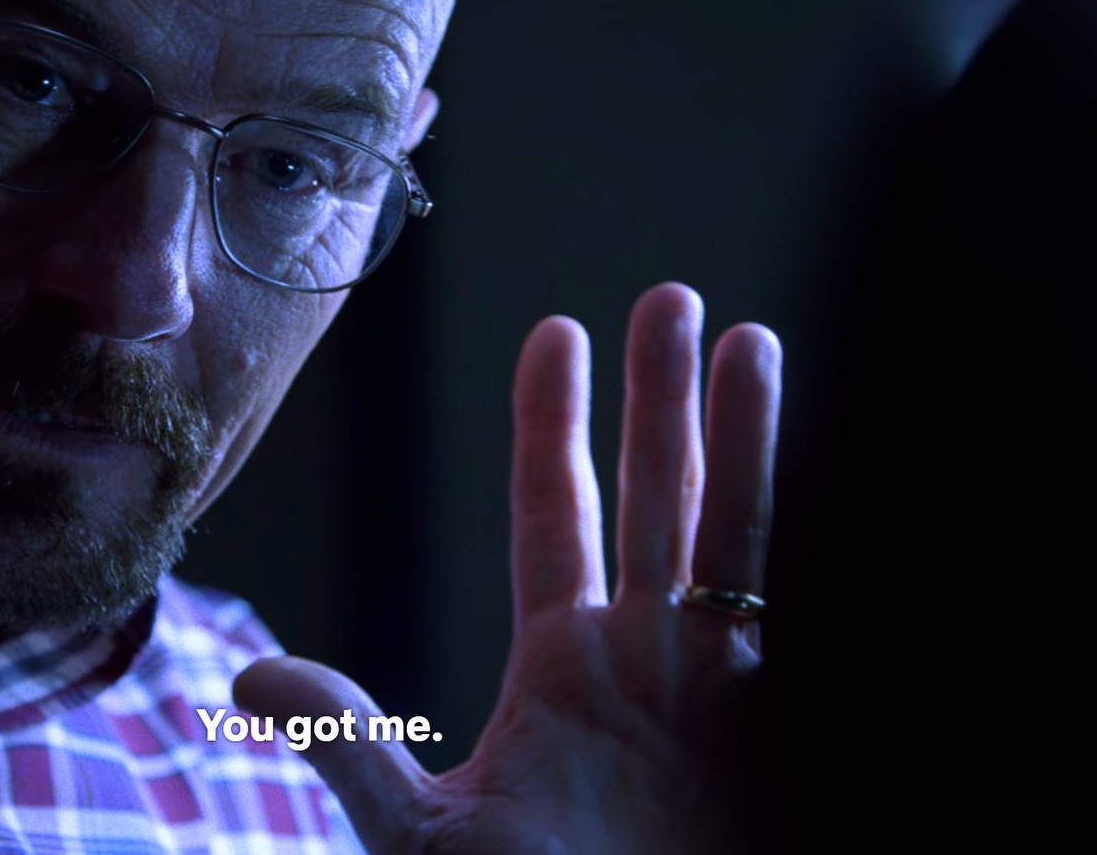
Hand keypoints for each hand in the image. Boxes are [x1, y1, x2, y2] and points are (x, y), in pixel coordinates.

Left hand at [236, 284, 779, 852]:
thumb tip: (250, 667)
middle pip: (655, 497)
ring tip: (754, 338)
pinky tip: (846, 459)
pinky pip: (803, 613)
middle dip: (663, 398)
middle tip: (670, 296)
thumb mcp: (424, 842)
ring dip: (746, 436)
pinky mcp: (782, 725)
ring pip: (736, 532)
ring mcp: (723, 689)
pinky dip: (823, 537)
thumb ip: (351, 748)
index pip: (554, 514)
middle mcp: (647, 660)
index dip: (553, 423)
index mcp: (563, 668)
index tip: (555, 331)